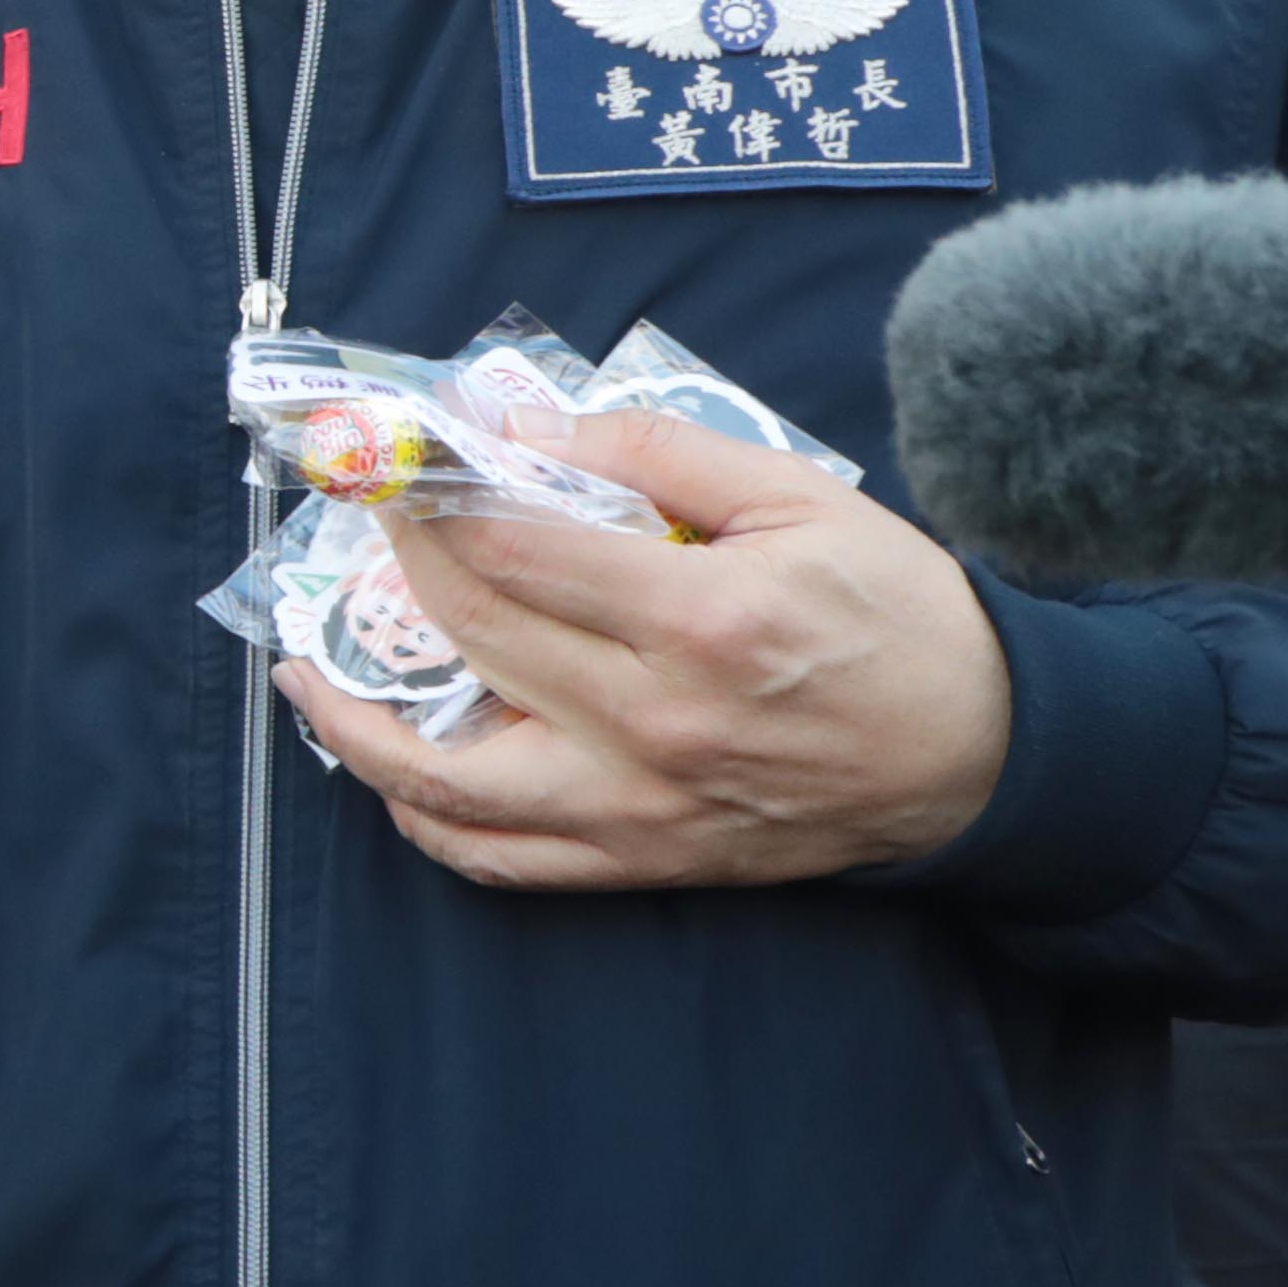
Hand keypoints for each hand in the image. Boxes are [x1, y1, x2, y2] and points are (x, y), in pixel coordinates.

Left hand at [273, 404, 1013, 890]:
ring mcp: (640, 805)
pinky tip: (387, 768)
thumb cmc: (897, 614)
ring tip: (305, 669)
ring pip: (448, 778)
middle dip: (392, 568)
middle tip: (364, 525)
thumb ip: (655, 451)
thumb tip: (526, 427)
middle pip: (471, 636)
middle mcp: (655, 721)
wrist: (983, 752)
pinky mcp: (643, 858)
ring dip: (354, 723)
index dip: (431, 498)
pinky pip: (498, 859)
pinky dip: (423, 818)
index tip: (395, 462)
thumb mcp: (796, 497)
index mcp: (700, 619)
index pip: (510, 550)